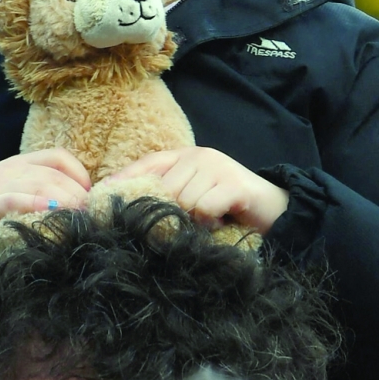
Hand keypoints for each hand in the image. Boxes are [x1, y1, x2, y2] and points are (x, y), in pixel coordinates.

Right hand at [0, 149, 91, 251]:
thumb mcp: (11, 195)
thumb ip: (36, 195)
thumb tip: (75, 210)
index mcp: (19, 164)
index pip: (59, 158)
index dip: (80, 176)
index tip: (88, 201)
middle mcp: (11, 169)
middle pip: (56, 174)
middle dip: (78, 196)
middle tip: (89, 218)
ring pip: (41, 184)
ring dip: (66, 201)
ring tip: (78, 220)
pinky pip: (14, 199)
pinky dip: (35, 204)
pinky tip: (50, 212)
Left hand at [105, 147, 288, 234]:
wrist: (278, 211)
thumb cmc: (231, 208)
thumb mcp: (195, 198)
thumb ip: (169, 196)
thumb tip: (128, 209)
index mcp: (186, 157)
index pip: (148, 163)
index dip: (124, 179)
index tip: (101, 196)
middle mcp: (198, 155)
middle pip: (163, 188)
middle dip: (168, 211)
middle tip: (187, 224)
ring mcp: (216, 166)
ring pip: (182, 200)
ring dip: (193, 219)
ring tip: (209, 222)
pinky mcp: (232, 183)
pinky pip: (203, 207)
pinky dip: (209, 220)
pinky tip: (220, 221)